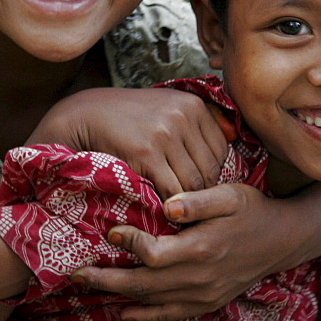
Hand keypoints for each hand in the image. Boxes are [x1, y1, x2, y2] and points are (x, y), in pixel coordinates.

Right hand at [28, 87, 230, 197]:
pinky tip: (164, 212)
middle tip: (193, 208)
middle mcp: (183, 116)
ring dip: (188, 204)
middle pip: (210, 170)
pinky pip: (171, 191)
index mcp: (193, 105)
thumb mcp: (167, 105)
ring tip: (181, 215)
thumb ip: (198, 121)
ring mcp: (165, 134)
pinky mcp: (146, 153)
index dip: (213, 175)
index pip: (221, 151)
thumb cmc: (128, 116)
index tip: (200, 189)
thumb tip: (236, 137)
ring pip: (193, 184)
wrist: (85, 115)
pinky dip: (171, 207)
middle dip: (202, 192)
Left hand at [71, 183, 306, 320]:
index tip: (111, 230)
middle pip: (143, 284)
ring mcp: (203, 295)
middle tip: (76, 273)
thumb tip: (166, 206)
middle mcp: (199, 278)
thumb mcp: (228, 194)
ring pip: (152, 301)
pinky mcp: (207, 303)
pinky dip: (146, 316)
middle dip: (106, 279)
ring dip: (118, 295)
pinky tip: (124, 312)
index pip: (154, 254)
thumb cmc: (251, 209)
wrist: (282, 239)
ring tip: (88, 286)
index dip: (129, 244)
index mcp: (202, 248)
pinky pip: (171, 315)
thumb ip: (197, 200)